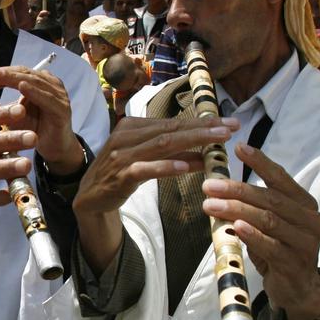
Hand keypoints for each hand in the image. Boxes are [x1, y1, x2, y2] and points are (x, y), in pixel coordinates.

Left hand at [0, 66, 81, 172]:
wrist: (55, 149)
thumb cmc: (34, 130)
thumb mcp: (14, 115)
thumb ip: (0, 104)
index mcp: (38, 82)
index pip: (13, 73)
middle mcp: (49, 84)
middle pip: (22, 73)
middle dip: (0, 74)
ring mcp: (58, 95)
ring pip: (33, 81)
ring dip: (13, 77)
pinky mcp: (62, 109)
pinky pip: (47, 98)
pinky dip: (34, 91)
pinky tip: (22, 87)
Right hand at [75, 116, 234, 215]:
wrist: (89, 198)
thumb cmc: (119, 175)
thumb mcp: (147, 161)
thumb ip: (172, 156)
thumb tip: (204, 155)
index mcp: (132, 127)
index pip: (172, 122)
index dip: (201, 122)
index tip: (228, 122)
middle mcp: (125, 136)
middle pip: (170, 129)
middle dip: (203, 128)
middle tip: (231, 128)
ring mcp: (121, 155)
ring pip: (162, 144)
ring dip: (192, 142)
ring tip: (216, 142)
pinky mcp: (119, 176)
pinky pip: (145, 169)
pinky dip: (166, 166)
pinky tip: (186, 166)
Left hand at [202, 143, 319, 319]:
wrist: (295, 290)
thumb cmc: (278, 252)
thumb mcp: (266, 226)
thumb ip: (251, 208)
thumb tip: (219, 189)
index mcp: (303, 204)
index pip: (281, 178)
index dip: (260, 162)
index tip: (239, 148)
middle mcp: (309, 219)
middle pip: (271, 199)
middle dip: (237, 190)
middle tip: (209, 185)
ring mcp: (305, 241)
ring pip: (269, 220)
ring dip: (237, 210)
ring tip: (210, 205)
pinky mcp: (295, 263)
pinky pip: (272, 246)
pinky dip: (253, 235)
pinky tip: (235, 227)